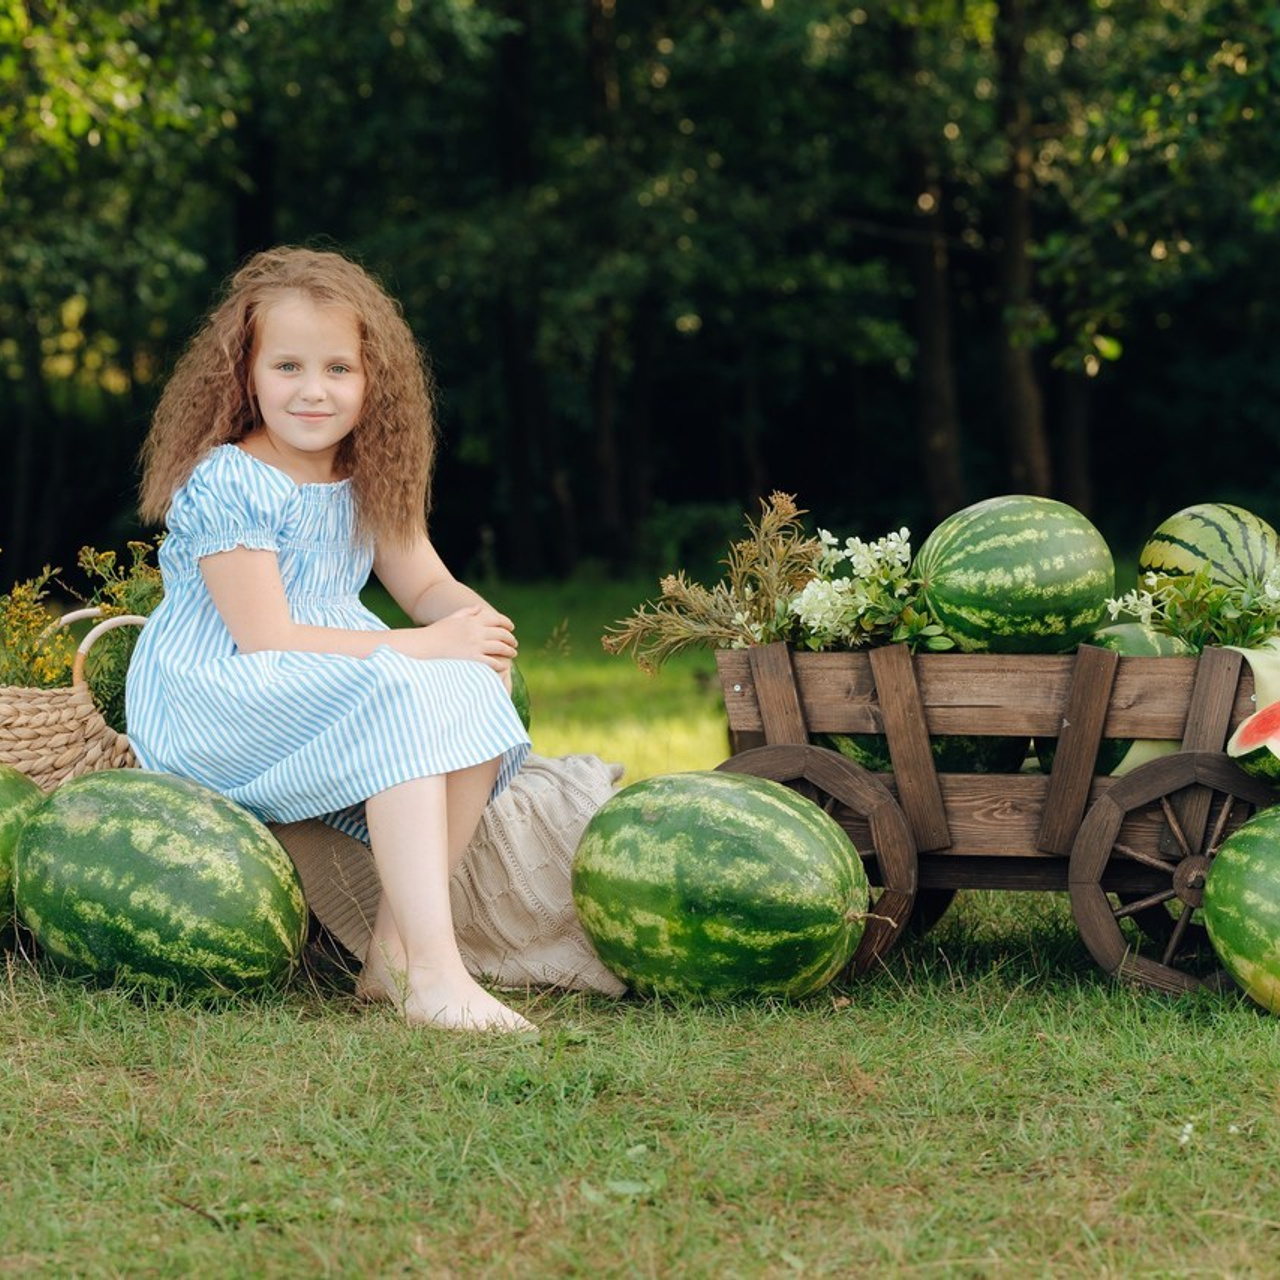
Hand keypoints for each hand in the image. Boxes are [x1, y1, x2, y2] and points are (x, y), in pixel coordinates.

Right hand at [391, 604, 516, 673]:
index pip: (496, 619)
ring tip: (513, 653)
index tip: (511, 627)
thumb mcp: (452, 618)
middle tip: (514, 643)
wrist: (424, 646)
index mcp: (472, 620)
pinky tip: (503, 666)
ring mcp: (475, 645)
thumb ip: (467, 612)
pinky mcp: (473, 659)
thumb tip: (479, 608)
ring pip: (500, 647)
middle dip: (510, 638)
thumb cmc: (435, 633)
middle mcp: (476, 631)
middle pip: (501, 633)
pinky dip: (500, 663)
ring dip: (509, 651)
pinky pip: (492, 661)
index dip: (506, 623)